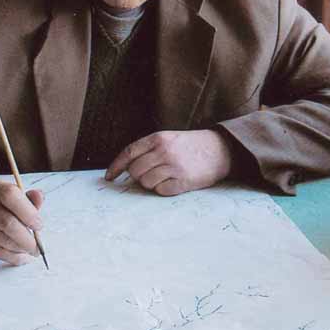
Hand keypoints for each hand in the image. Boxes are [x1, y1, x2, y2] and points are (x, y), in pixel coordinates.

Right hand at [0, 179, 43, 264]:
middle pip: (6, 222)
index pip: (10, 195)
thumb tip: (39, 197)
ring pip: (1, 240)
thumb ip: (30, 199)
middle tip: (37, 246)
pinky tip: (21, 257)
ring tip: (30, 251)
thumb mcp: (14, 198)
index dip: (27, 212)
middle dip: (26, 238)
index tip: (38, 225)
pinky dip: (11, 257)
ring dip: (20, 249)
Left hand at [105, 129, 233, 195]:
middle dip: (137, 176)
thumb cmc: (190, 145)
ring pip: (146, 183)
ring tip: (164, 177)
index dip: (116, 166)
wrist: (220, 149)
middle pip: (135, 170)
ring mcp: (174, 166)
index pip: (129, 152)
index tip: (109, 177)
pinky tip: (173, 182)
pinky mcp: (184, 181)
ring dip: (151, 183)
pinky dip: (163, 189)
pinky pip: (161, 191)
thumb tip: (127, 168)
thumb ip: (149, 149)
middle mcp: (164, 151)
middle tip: (149, 174)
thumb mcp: (168, 138)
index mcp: (158, 138)